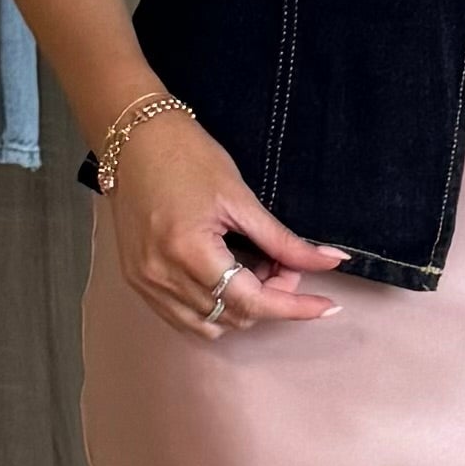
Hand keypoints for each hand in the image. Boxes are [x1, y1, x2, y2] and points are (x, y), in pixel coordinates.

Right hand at [105, 108, 348, 338]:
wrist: (134, 140)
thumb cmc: (186, 157)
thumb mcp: (241, 198)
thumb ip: (284, 241)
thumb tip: (330, 262)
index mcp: (189, 251)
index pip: (252, 302)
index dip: (294, 307)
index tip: (326, 306)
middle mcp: (163, 276)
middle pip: (235, 316)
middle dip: (271, 297)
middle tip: (283, 262)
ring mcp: (146, 283)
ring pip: (211, 325)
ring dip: (243, 307)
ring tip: (255, 268)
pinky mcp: (138, 282)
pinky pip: (184, 318)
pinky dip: (214, 308)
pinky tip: (228, 278)